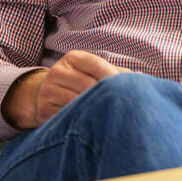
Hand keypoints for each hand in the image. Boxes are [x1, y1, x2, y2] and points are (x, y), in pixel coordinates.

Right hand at [2, 50, 128, 128]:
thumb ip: (114, 72)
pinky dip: (81, 120)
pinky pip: (67, 116)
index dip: (113, 77)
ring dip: (95, 110)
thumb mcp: (91, 69)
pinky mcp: (44, 109)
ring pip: (78, 102)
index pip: (96, 64)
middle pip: (88, 85)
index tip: (128, 89)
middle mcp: (58, 71)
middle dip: (106, 96)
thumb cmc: (78, 80)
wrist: (41, 94)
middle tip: (123, 106)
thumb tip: (140, 79)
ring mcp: (49, 90)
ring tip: (110, 115)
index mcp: (73, 58)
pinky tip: (92, 123)